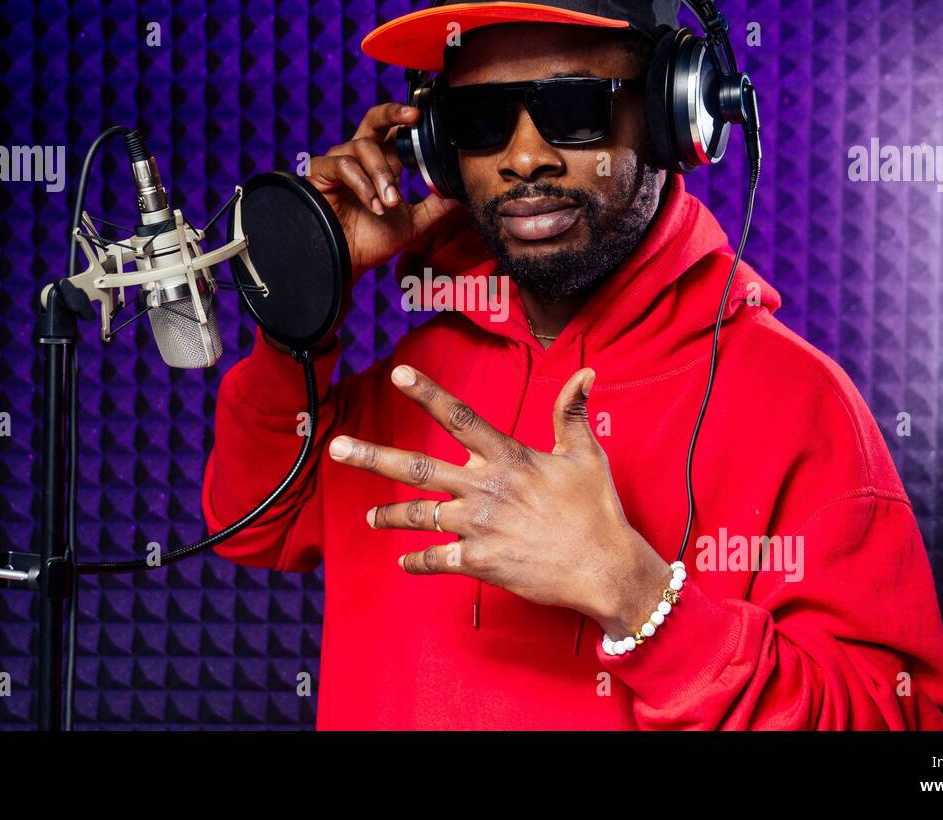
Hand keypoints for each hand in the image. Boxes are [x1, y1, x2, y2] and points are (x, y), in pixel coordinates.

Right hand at [307, 103, 460, 283]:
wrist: (344, 263)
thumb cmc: (371, 242)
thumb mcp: (413, 223)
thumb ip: (436, 207)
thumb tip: (464, 193)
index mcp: (383, 164)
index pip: (397, 132)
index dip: (411, 123)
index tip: (428, 121)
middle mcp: (362, 158)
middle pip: (375, 119)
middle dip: (394, 113)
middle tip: (414, 116)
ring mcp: (340, 162)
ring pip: (363, 147)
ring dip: (382, 174)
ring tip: (390, 203)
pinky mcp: (320, 171)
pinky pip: (344, 164)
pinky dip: (362, 184)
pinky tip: (373, 206)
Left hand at [326, 364, 672, 635]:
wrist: (604, 568)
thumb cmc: (597, 510)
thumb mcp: (586, 454)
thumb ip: (570, 413)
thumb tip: (584, 374)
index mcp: (508, 458)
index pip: (460, 417)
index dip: (427, 394)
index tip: (398, 373)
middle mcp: (485, 489)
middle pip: (418, 467)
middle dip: (373, 456)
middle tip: (337, 447)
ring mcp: (478, 527)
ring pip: (419, 516)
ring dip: (389, 514)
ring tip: (369, 516)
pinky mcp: (479, 562)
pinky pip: (437, 560)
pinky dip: (417, 562)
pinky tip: (403, 562)